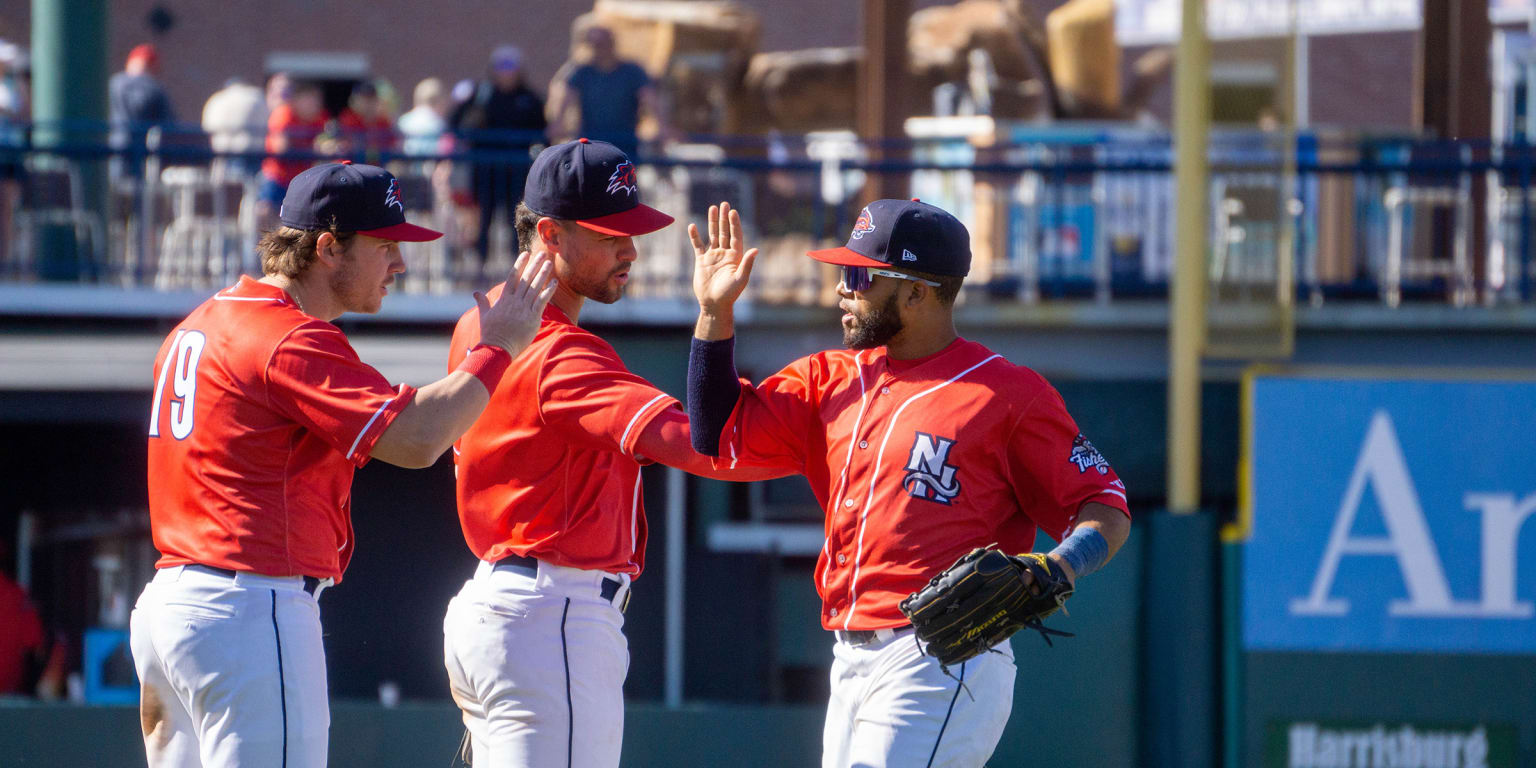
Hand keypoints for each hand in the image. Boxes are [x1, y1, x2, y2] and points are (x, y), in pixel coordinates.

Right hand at [474, 251, 556, 354]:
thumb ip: (482, 302)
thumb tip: (476, 293)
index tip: (526, 254)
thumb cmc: (491, 333)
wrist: (497, 349)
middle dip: (534, 265)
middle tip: (541, 253)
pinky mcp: (532, 318)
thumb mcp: (484, 315)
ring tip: (549, 263)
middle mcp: (514, 301)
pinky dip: (548, 290)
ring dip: (543, 274)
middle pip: (526, 279)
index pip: (513, 276)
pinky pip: (542, 301)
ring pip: (535, 287)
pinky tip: (554, 282)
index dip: (520, 264)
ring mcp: (523, 309)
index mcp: (503, 299)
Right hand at [689, 201, 757, 316]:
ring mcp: (713, 256)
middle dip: (724, 218)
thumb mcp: (740, 279)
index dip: (734, 224)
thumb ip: (747, 264)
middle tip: (724, 204)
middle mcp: (725, 254)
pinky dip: (695, 236)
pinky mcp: (701, 261)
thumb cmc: (729, 294)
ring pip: (712, 235)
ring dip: (712, 222)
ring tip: (712, 207)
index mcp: (736, 257)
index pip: (736, 236)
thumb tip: (755, 249)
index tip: (733, 212)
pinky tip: (692, 226)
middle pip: (725, 232)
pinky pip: (698, 245)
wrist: (714, 304)